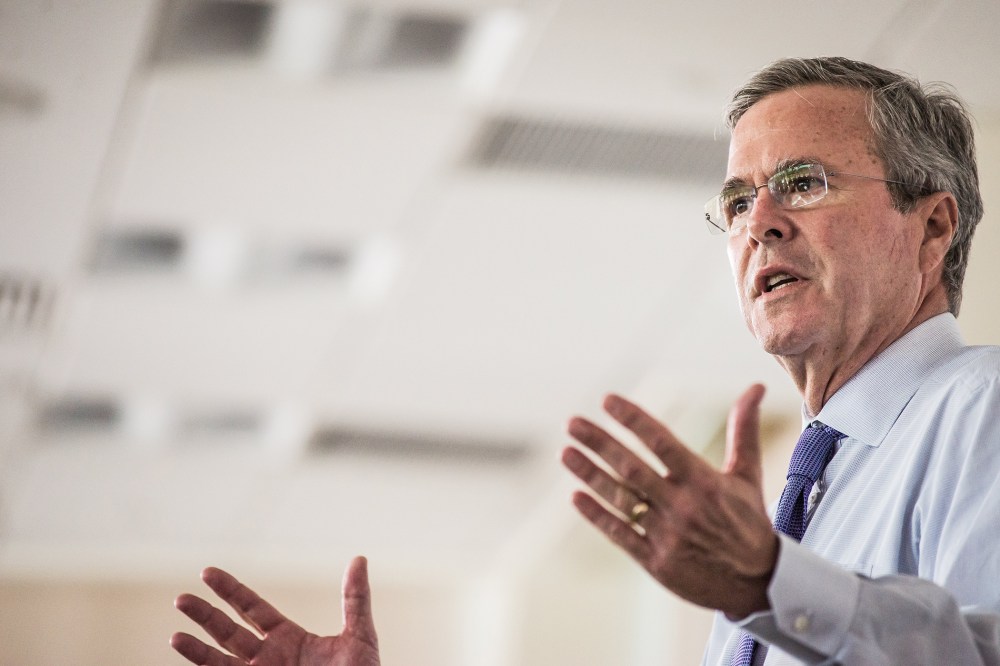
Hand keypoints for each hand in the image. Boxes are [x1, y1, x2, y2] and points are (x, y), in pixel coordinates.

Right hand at [171, 556, 379, 665]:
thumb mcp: (359, 636)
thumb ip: (355, 598)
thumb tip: (359, 559)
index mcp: (289, 638)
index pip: (251, 608)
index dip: (229, 590)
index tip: (207, 572)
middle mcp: (268, 658)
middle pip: (228, 631)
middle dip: (204, 615)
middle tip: (180, 598)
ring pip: (219, 661)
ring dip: (196, 649)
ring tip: (175, 634)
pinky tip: (188, 656)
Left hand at [561, 384, 777, 617]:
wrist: (759, 583)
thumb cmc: (748, 521)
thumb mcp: (747, 474)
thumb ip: (743, 429)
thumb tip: (756, 386)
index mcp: (703, 481)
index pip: (662, 442)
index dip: (633, 419)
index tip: (607, 400)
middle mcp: (683, 505)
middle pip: (632, 468)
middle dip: (600, 443)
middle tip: (572, 423)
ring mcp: (667, 535)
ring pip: (621, 500)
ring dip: (590, 475)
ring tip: (565, 453)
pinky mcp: (656, 561)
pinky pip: (620, 534)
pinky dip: (597, 516)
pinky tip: (575, 496)